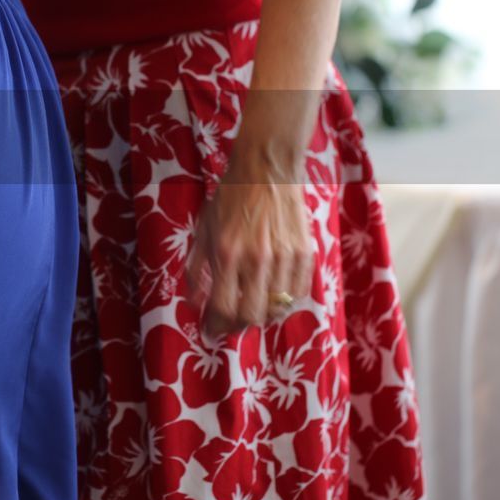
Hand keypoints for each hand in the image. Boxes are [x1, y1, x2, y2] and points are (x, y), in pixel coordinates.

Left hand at [185, 150, 314, 336]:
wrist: (266, 170)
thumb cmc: (229, 199)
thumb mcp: (203, 230)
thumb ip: (197, 269)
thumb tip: (194, 303)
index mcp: (227, 253)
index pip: (223, 308)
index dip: (215, 326)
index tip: (211, 329)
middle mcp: (257, 259)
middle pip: (251, 316)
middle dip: (238, 326)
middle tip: (231, 323)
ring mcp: (285, 257)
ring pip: (277, 310)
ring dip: (262, 315)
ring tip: (252, 307)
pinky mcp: (305, 253)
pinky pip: (299, 294)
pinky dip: (286, 302)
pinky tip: (274, 294)